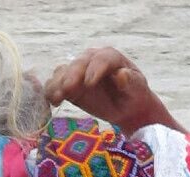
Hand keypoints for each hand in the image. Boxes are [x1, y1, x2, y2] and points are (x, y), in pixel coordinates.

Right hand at [44, 47, 163, 135]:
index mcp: (110, 57)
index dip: (94, 69)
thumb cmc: (133, 94)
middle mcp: (91, 60)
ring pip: (64, 72)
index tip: (90, 83)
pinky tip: (53, 102)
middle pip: (79, 63)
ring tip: (57, 97)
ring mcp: (78, 73)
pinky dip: (52, 92)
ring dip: (58, 84)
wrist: (126, 106)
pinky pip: (56, 85)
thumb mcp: (137, 88)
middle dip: (72, 75)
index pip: (101, 58)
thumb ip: (131, 81)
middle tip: (68, 89)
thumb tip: (122, 75)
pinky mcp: (69, 86)